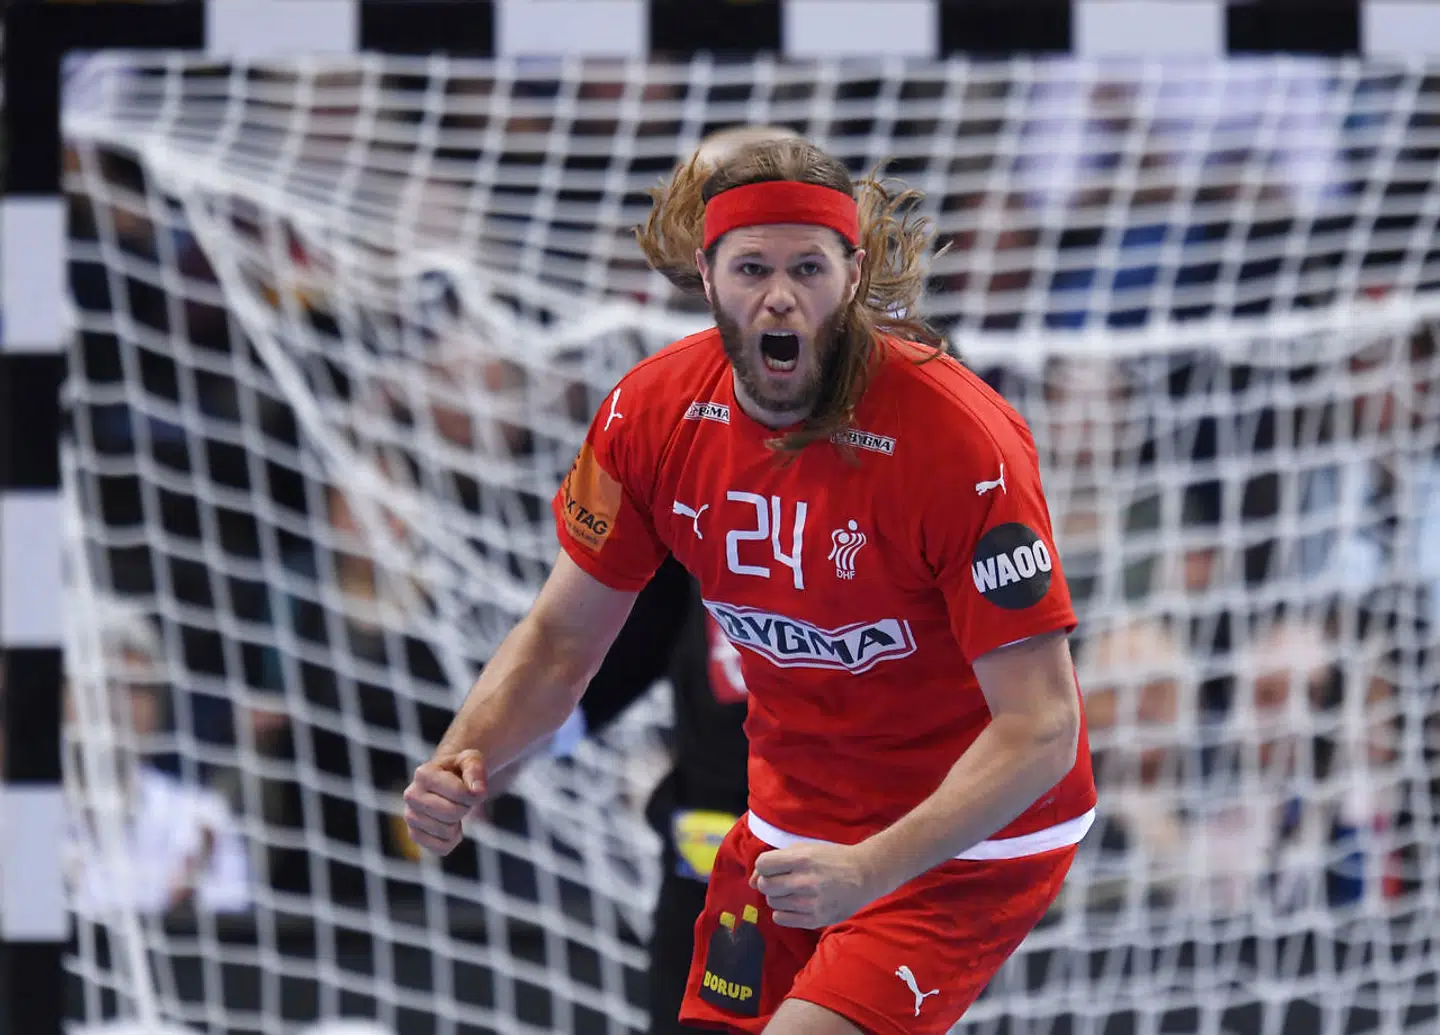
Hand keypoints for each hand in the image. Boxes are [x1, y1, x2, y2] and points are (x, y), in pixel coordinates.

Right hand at [402, 749, 487, 855]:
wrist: (445, 779)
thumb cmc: (458, 769)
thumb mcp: (471, 760)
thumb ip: (476, 771)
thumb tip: (477, 792)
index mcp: (423, 774)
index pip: (460, 793)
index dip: (474, 794)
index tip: (471, 788)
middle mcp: (411, 795)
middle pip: (452, 814)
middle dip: (465, 808)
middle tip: (461, 800)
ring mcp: (410, 816)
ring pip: (447, 833)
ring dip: (458, 823)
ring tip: (452, 809)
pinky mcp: (414, 834)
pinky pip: (441, 848)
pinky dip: (452, 840)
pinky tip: (449, 826)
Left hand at [750, 842, 880, 928]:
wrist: (864, 875)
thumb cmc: (831, 858)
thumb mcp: (806, 849)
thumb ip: (777, 860)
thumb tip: (751, 881)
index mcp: (802, 859)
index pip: (763, 865)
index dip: (764, 866)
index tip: (774, 867)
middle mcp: (804, 882)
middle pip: (764, 886)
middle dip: (769, 882)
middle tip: (783, 880)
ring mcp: (810, 903)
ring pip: (772, 903)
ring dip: (778, 897)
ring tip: (793, 891)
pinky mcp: (815, 919)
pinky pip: (782, 919)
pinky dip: (783, 912)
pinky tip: (795, 904)